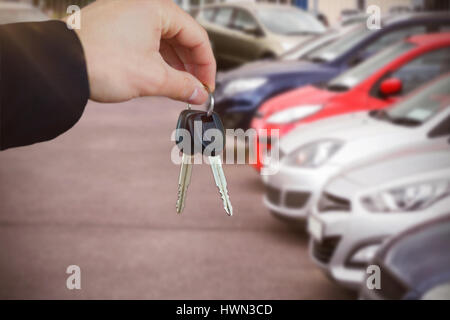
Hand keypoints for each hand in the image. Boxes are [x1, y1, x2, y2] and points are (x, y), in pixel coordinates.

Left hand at [73, 0, 214, 103]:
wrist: (60, 64)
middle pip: (182, 36)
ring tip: (179, 87)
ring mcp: (126, 14)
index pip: (197, 36)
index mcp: (157, 8)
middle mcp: (143, 5)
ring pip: (163, 39)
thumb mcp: (152, 78)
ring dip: (175, 64)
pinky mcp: (114, 26)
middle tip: (195, 89)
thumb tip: (198, 94)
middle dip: (191, 66)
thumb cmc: (101, 61)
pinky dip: (157, 59)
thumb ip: (183, 86)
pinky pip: (146, 41)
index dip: (206, 65)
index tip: (206, 86)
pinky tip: (160, 76)